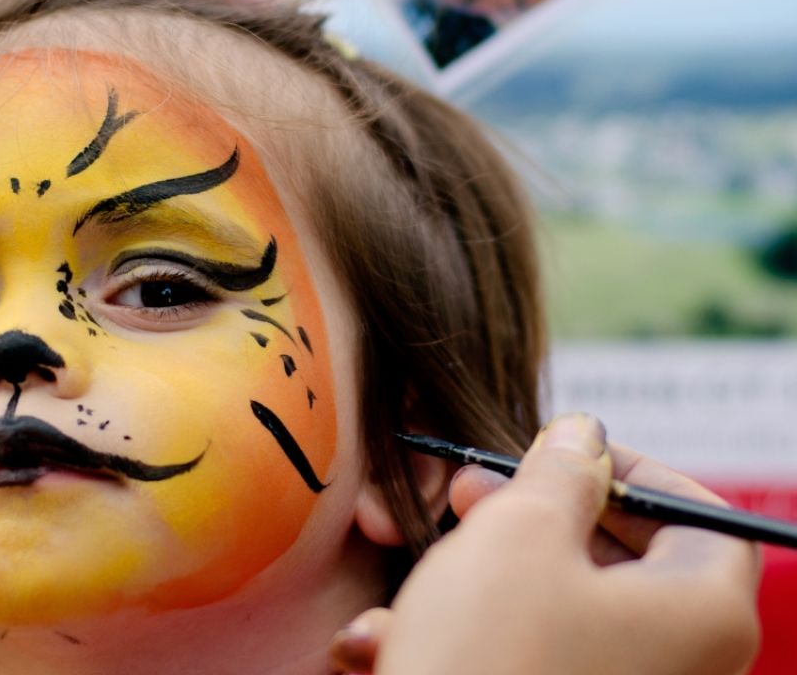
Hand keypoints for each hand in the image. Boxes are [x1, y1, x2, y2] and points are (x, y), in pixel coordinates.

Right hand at [331, 414, 760, 674]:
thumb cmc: (488, 654)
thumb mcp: (518, 532)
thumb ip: (559, 470)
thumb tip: (583, 434)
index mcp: (704, 613)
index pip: (702, 517)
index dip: (631, 470)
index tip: (559, 456)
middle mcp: (682, 666)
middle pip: (619, 561)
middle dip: (528, 519)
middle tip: (465, 495)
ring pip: (552, 613)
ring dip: (471, 583)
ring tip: (408, 576)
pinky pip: (522, 663)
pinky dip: (460, 640)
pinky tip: (382, 641)